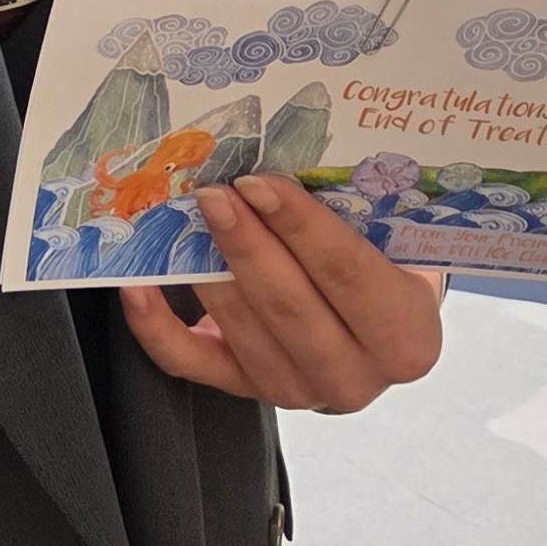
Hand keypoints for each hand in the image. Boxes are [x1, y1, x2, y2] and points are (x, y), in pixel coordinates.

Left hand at [125, 173, 442, 411]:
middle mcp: (354, 376)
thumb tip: (290, 156)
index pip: (351, 275)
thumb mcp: (392, 247)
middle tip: (213, 192)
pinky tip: (139, 286)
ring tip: (182, 218)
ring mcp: (297, 389)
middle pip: (291, 305)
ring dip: (205, 269)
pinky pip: (190, 362)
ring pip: (241, 329)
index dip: (302, 226)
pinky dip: (156, 325)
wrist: (368, 330)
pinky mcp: (244, 390)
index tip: (260, 183)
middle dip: (245, 243)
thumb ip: (359, 218)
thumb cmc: (382, 271)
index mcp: (407, 337)